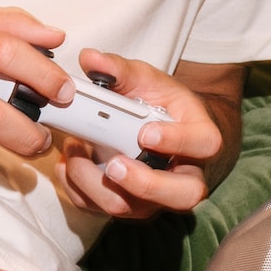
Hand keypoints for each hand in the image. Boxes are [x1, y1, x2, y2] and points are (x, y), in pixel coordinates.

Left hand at [55, 48, 222, 219]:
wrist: (161, 132)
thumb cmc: (161, 106)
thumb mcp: (147, 80)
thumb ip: (120, 70)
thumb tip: (91, 59)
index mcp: (200, 139)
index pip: (203, 144)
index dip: (177, 142)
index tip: (145, 133)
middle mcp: (185, 177)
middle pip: (181, 196)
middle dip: (142, 184)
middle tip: (112, 165)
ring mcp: (158, 198)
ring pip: (134, 208)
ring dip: (95, 184)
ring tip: (74, 150)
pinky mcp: (131, 206)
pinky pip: (103, 210)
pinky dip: (78, 190)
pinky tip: (67, 166)